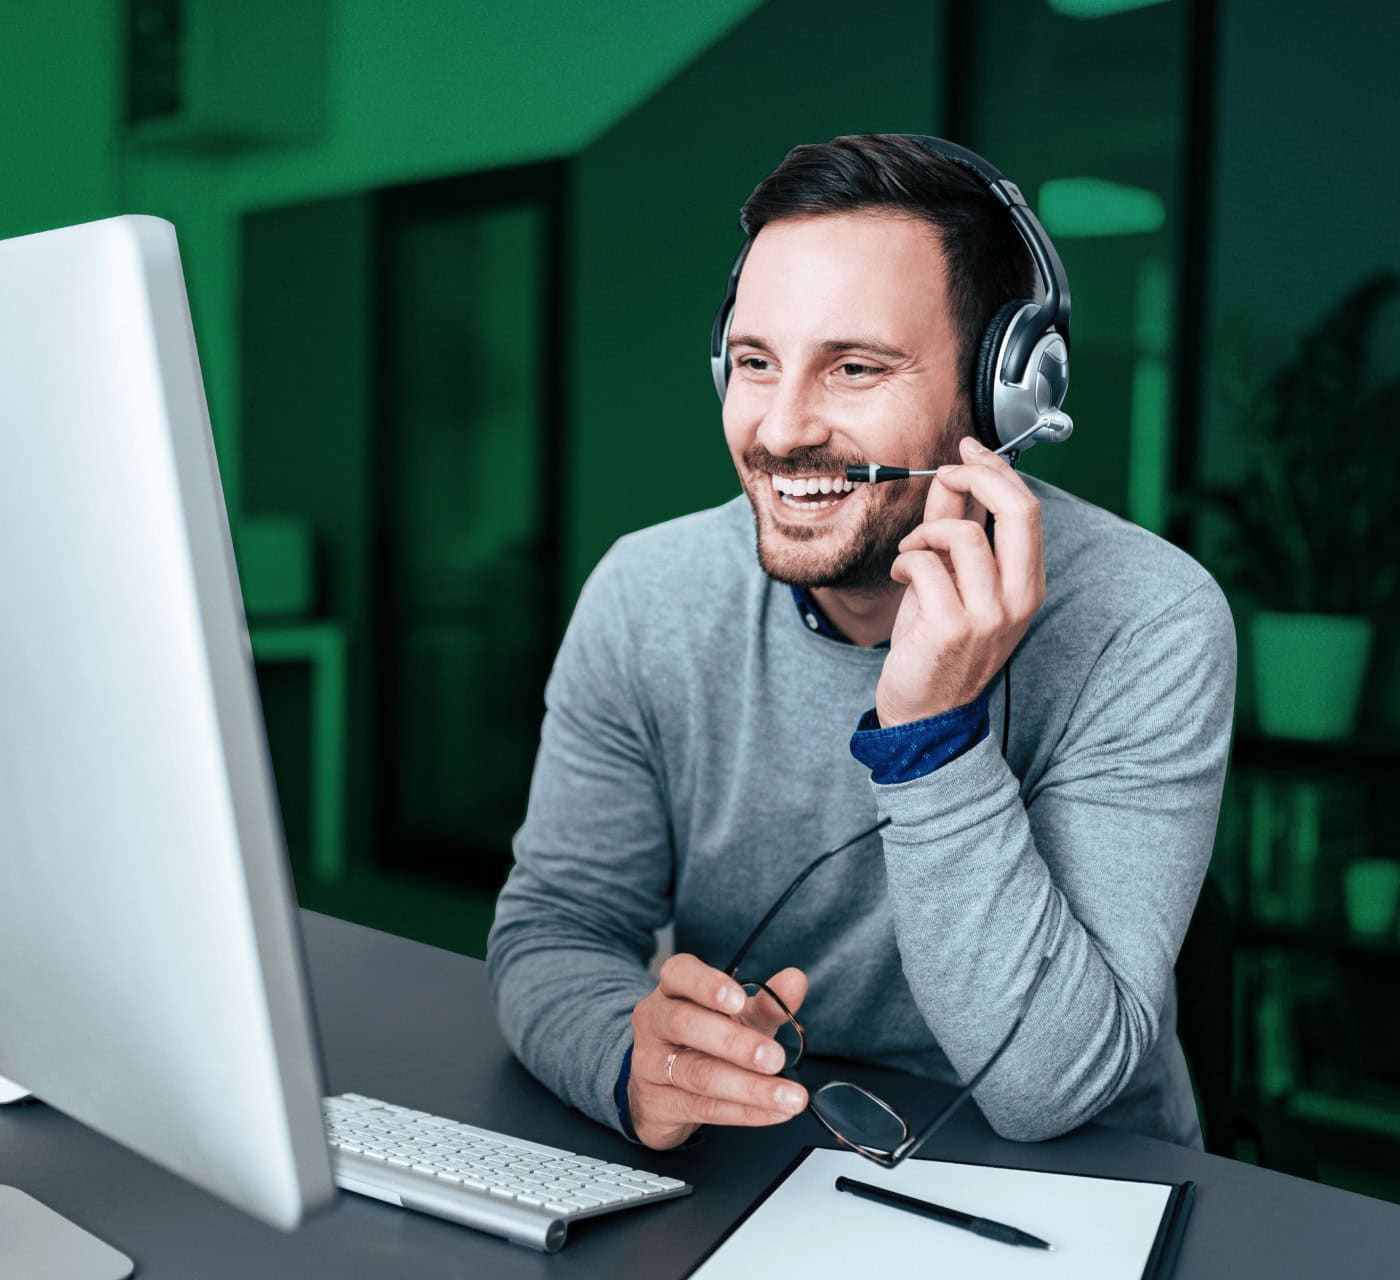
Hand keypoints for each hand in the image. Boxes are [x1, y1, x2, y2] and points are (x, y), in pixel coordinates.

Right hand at [627, 954, 809, 1149]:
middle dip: (736, 1043)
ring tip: (788, 1096)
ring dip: (749, 1087)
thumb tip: (796, 981)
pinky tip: (772, 1112)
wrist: (664, 1090)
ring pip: (697, 1073)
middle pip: (686, 1024)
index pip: (679, 974)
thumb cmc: (703, 1041)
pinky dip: (743, 1112)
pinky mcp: (656, 1104)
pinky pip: (702, 1108)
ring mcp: (649, 1063)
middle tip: (776, 1058)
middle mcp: (655, 1021)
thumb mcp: (738, 1018)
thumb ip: (767, 1001)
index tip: (739, 999)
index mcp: (673, 989)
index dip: (707, 984)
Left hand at [875, 435, 1044, 726]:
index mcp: (1027, 584)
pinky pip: (926, 566)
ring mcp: (989, 616)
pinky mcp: (953, 628)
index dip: (996, 470)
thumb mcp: (953, 579)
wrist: (925, 713)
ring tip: (911, 554)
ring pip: (962, 535)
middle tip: (944, 472)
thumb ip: (954, 526)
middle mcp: (1019, 599)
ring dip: (924, 533)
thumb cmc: (937, 645)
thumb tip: (953, 475)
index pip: (1027, 509)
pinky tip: (901, 577)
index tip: (966, 450)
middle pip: (1018, 510)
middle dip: (975, 476)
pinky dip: (905, 562)